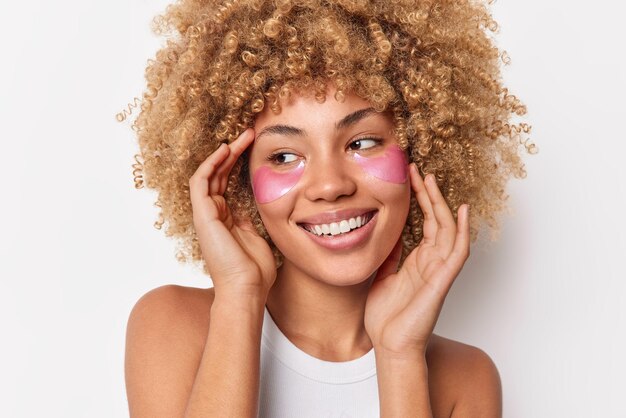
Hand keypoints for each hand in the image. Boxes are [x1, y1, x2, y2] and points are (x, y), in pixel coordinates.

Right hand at [189, 128, 275, 298]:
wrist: (247, 289)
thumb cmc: (255, 271)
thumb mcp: (258, 237)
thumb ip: (253, 219)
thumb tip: (257, 204)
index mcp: (225, 219)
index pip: (226, 182)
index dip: (237, 162)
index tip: (254, 146)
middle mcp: (213, 214)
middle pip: (218, 174)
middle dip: (233, 152)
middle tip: (250, 134)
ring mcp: (206, 215)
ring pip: (209, 174)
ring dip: (223, 153)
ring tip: (242, 136)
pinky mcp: (203, 216)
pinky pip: (201, 182)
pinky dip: (211, 164)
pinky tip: (225, 150)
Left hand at [364, 163, 469, 356]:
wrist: (390, 345)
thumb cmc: (387, 317)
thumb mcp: (382, 276)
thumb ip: (390, 256)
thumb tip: (388, 235)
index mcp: (419, 260)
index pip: (425, 221)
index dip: (420, 198)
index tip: (409, 175)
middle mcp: (432, 261)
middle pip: (437, 219)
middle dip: (428, 193)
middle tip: (418, 169)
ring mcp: (439, 269)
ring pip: (448, 229)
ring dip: (441, 204)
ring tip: (432, 180)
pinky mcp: (442, 280)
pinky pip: (458, 252)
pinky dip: (462, 231)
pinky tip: (461, 211)